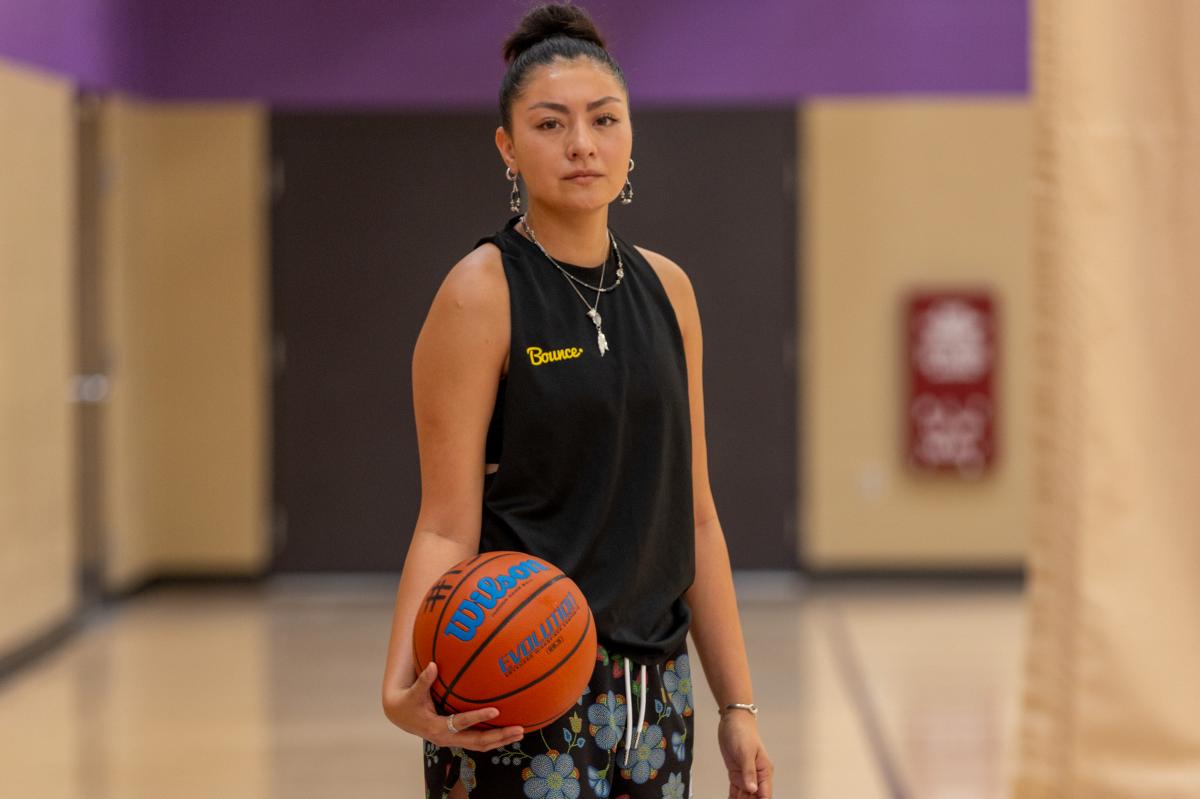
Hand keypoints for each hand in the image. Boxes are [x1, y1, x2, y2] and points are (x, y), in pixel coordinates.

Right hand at [384, 661, 523, 750]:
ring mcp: (453, 741)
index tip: (496, 710)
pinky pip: (477, 741)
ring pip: (480, 745)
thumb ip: (424, 680)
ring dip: (500, 740)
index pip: (461, 723)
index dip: (478, 717)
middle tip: (518, 729)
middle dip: (499, 736)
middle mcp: (447, 738)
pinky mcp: (457, 739)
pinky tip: (507, 731)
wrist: (401, 717)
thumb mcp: (414, 692)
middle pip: (477, 742)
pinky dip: (493, 738)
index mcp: (437, 728)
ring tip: (520, 733)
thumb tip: (434, 665)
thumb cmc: (408, 701)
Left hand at [718, 711, 772, 798]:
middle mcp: (757, 775)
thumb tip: (753, 789)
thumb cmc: (743, 731)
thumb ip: (749, 771)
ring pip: (745, 796)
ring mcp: (746, 775)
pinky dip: (733, 798)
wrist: (732, 720)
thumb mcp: (746, 752)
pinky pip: (736, 791)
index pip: (765, 794)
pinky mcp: (736, 774)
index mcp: (764, 771)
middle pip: (755, 798)